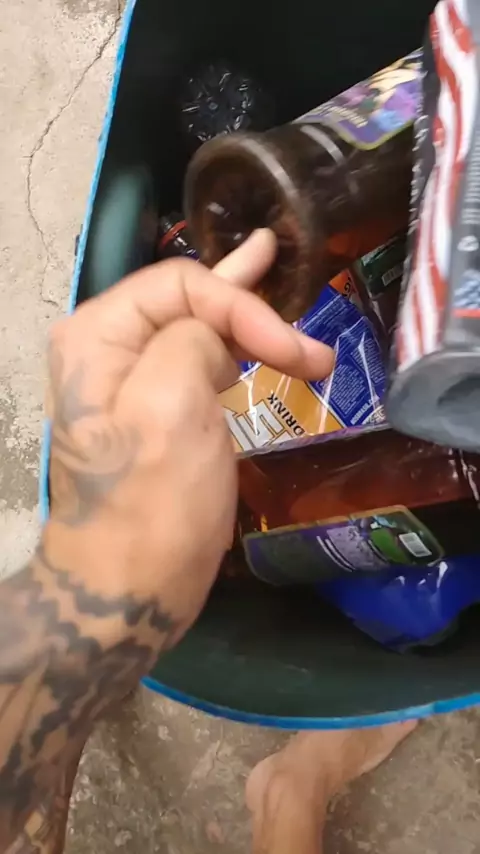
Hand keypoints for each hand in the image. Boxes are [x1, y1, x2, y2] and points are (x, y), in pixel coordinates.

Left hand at [43, 229, 332, 646]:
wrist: (127, 592)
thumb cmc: (151, 508)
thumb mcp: (169, 411)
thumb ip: (191, 342)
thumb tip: (214, 335)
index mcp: (99, 337)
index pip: (181, 285)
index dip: (244, 307)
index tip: (299, 355)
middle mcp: (107, 350)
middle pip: (187, 299)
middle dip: (250, 306)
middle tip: (300, 301)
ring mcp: (130, 383)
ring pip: (196, 329)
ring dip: (248, 325)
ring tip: (290, 317)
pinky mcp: (155, 414)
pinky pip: (197, 364)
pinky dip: (233, 351)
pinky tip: (253, 342)